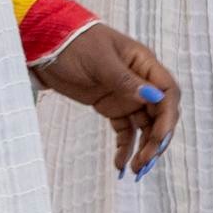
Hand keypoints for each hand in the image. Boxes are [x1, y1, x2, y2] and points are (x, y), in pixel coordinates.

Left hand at [34, 23, 181, 175]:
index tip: (159, 138)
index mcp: (144, 65)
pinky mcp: (110, 106)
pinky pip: (124, 130)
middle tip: (145, 162)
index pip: (168, 93)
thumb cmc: (74, 42)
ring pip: (144, 127)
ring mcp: (126, 95)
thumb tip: (155, 98)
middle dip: (156, 140)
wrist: (44, 43)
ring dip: (143, 148)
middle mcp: (140, 82)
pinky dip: (124, 147)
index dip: (168, 117)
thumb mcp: (99, 60)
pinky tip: (120, 164)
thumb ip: (126, 80)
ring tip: (135, 170)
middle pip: (159, 115)